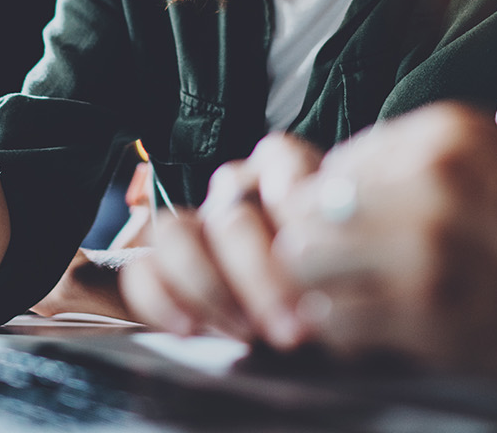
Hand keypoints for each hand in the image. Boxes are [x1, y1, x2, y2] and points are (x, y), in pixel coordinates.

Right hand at [120, 133, 323, 344]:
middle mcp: (237, 199)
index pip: (278, 159)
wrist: (305, 337)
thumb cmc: (339, 299)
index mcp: (287, 182)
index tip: (306, 230)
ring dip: (209, 286)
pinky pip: (142, 272)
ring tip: (247, 334)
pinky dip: (161, 300)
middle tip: (293, 326)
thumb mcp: (354, 275)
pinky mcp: (161, 271)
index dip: (289, 186)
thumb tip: (337, 284)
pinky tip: (189, 330)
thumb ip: (343, 261)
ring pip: (177, 232)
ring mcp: (197, 232)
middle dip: (259, 273)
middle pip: (232, 213)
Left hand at [272, 103, 496, 383]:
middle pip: (306, 213)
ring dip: (323, 289)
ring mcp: (430, 250)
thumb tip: (319, 175)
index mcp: (448, 134)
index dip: (326, 202)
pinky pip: (340, 323)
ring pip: (307, 266)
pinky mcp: (435, 317)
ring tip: (361, 298)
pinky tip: (384, 329)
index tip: (344, 228)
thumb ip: (414, 160)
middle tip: (343, 271)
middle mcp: (431, 181)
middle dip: (314, 246)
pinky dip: (349, 331)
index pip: (333, 164)